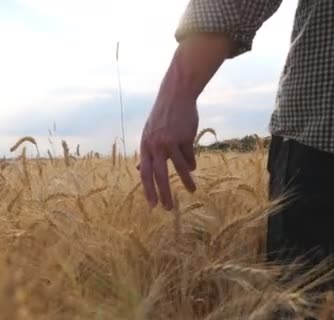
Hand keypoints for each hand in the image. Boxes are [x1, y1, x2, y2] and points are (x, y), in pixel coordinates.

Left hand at [138, 33, 233, 209]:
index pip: (145, 173)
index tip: (153, 205)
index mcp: (145, 146)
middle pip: (159, 175)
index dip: (148, 190)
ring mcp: (171, 141)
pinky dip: (191, 163)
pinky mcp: (185, 137)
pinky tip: (192, 168)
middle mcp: (156, 145)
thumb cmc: (161, 117)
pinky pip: (189, 156)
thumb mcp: (149, 134)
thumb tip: (140, 171)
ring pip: (179, 167)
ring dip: (186, 181)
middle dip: (164, 193)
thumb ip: (146, 153)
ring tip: (193, 191)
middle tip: (168, 208)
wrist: (176, 96)